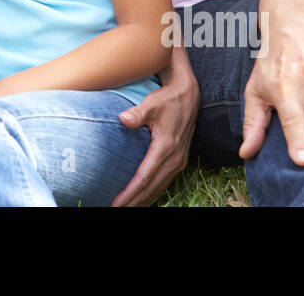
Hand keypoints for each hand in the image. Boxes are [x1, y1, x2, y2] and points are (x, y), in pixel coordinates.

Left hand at [112, 50, 197, 205]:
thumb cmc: (167, 98)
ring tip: (126, 207)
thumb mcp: (152, 103)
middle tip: (115, 209)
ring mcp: (179, 160)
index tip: (116, 202)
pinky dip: (152, 192)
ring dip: (143, 199)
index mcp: (166, 148)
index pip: (145, 177)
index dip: (130, 192)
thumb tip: (122, 119)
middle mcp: (174, 158)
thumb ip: (137, 113)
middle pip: (152, 188)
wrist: (188, 94)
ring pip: (159, 188)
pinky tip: (142, 197)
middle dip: (134, 201)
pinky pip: (164, 182)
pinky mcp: (179, 160)